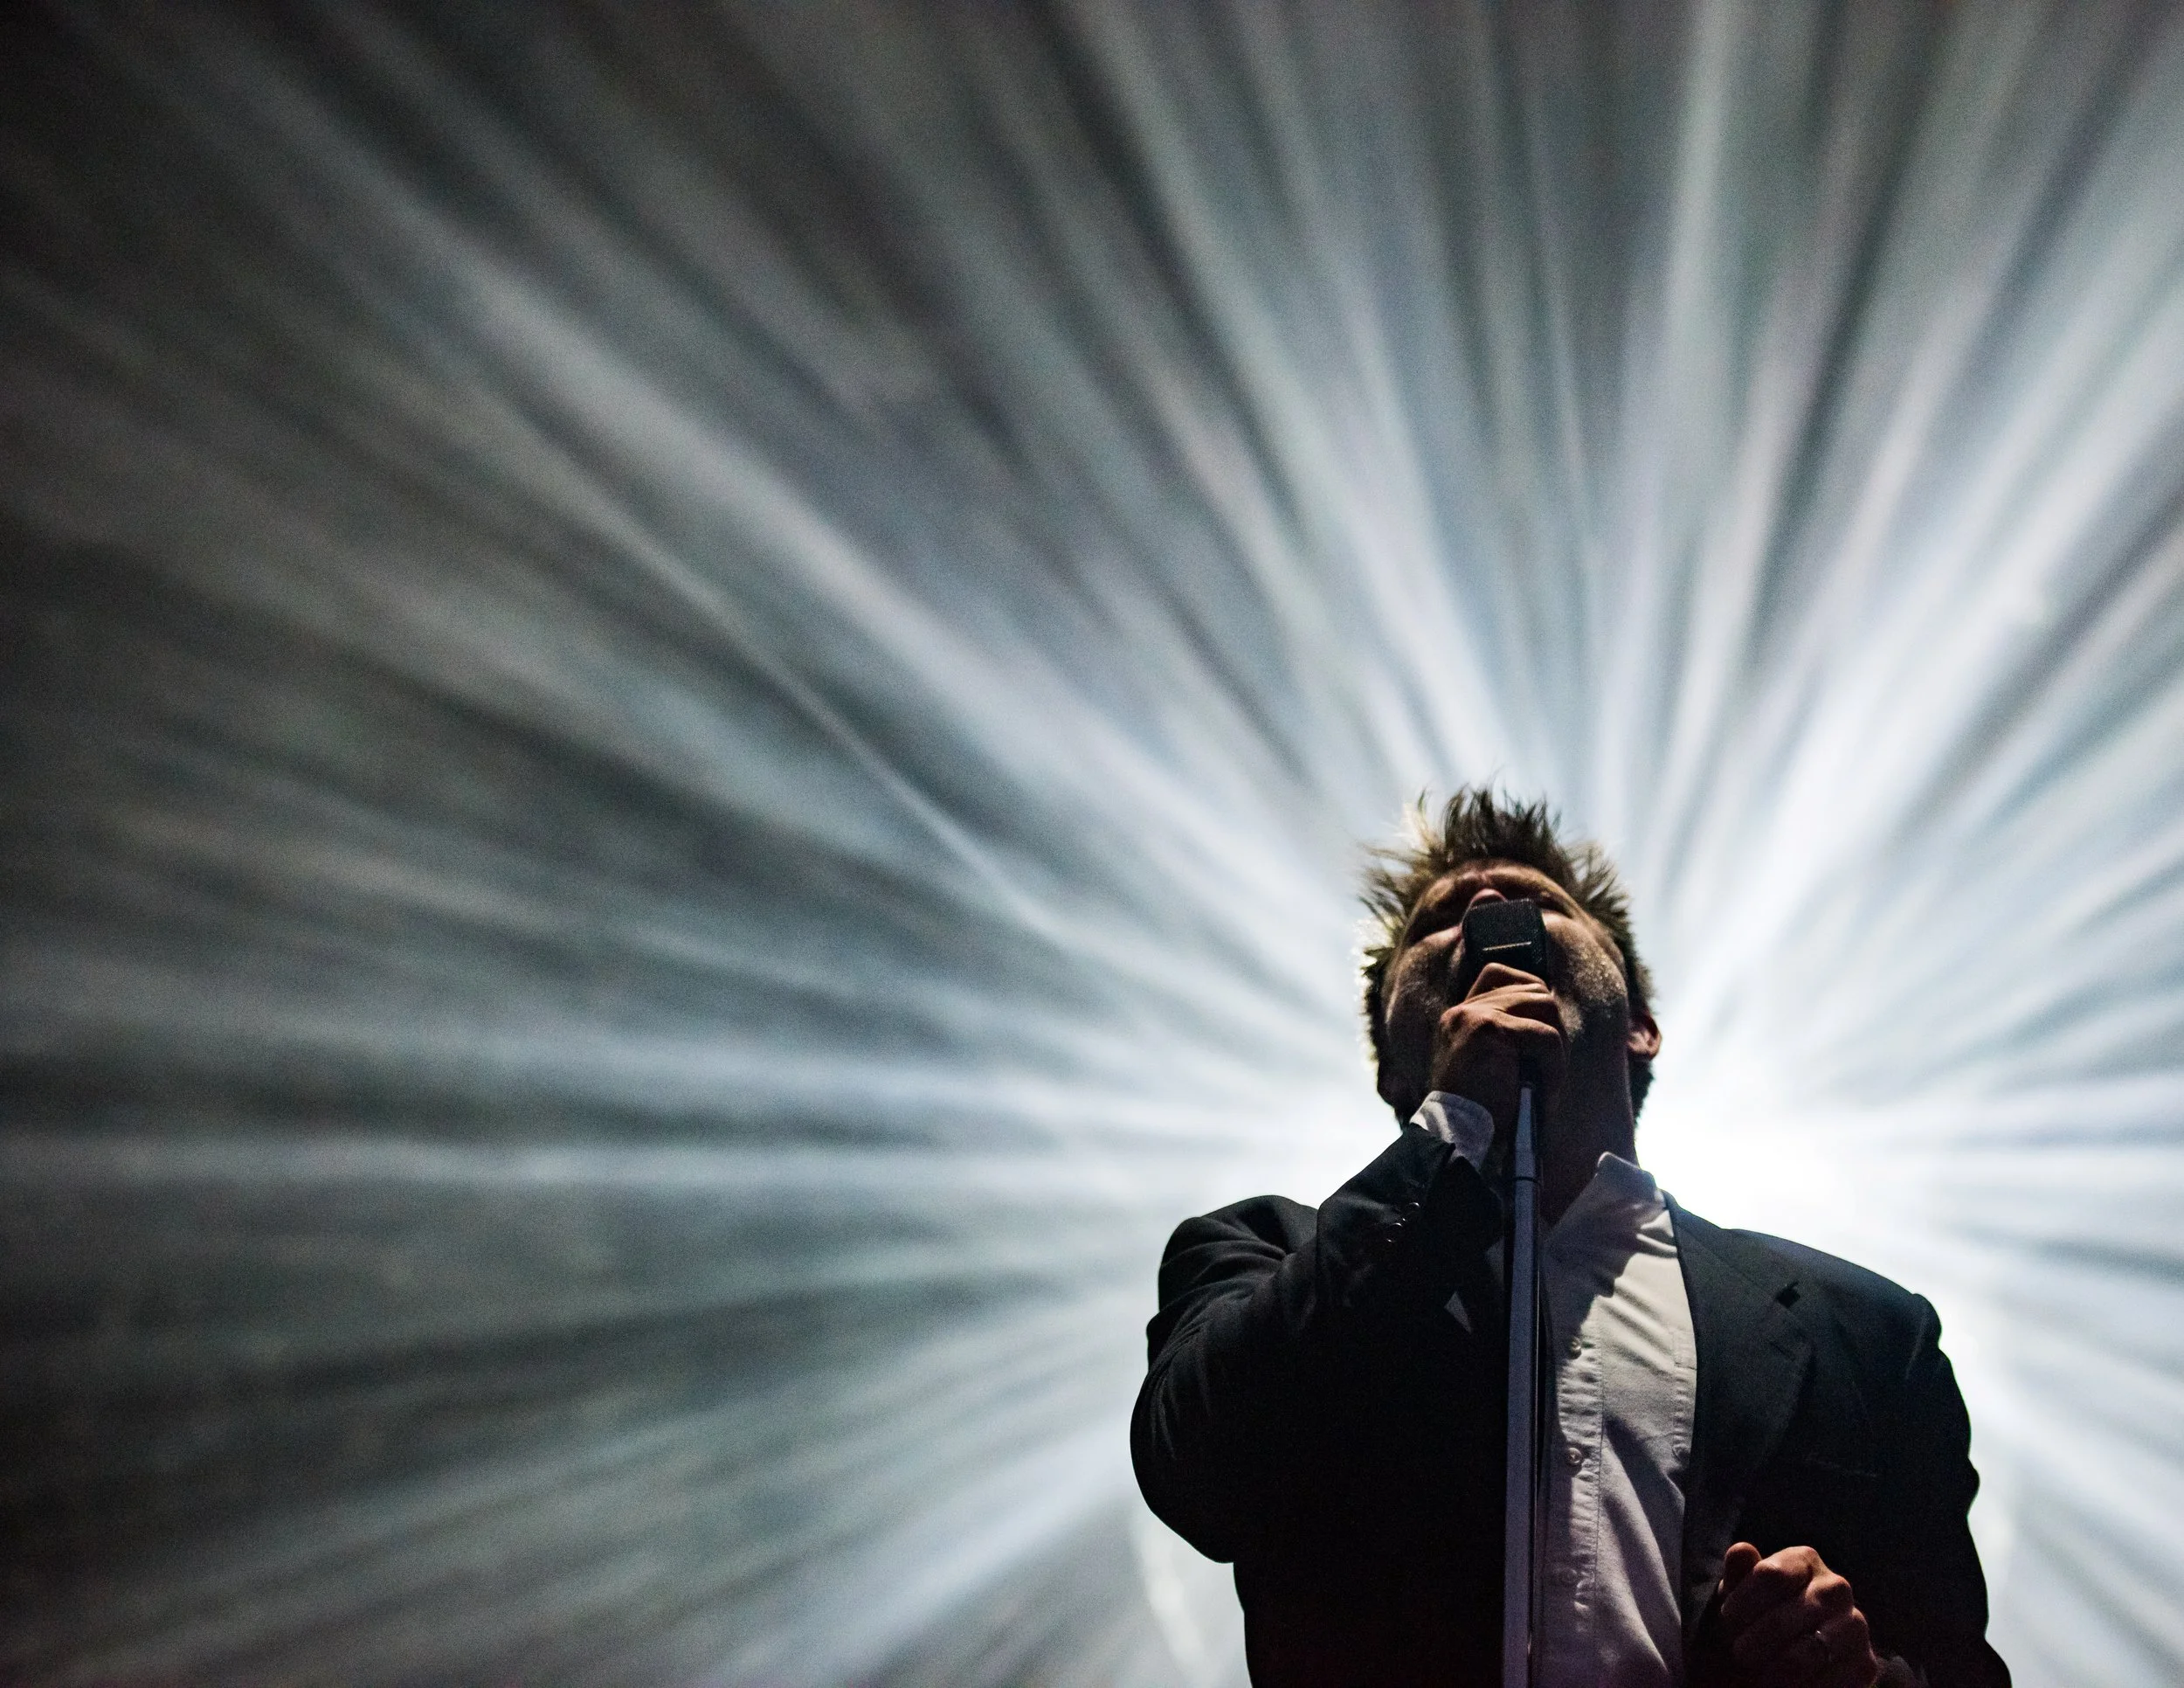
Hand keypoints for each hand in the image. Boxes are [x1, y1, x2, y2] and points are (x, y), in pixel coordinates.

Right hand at [1428, 960, 1565, 1147]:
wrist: (1456, 1136)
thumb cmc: (1479, 1111)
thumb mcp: (1486, 1065)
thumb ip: (1504, 1035)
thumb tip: (1548, 1012)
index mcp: (1458, 1017)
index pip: (1498, 973)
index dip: (1530, 992)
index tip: (1541, 1026)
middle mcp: (1462, 1010)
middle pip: (1533, 989)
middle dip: (1552, 1026)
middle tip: (1549, 1066)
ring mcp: (1473, 1016)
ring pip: (1544, 1006)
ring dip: (1556, 1046)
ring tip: (1547, 1078)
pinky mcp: (1488, 1029)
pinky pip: (1545, 1037)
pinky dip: (1555, 1065)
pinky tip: (1545, 1089)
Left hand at [1717, 1542, 1879, 1687]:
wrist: (1777, 1665)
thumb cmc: (1752, 1622)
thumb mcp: (1738, 1597)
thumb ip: (1738, 1574)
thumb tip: (1741, 1550)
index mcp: (1804, 1561)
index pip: (1771, 1576)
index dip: (1742, 1603)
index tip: (1728, 1620)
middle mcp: (1836, 1587)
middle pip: (1788, 1616)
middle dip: (1757, 1640)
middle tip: (1740, 1655)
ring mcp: (1855, 1625)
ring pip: (1810, 1652)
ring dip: (1777, 1670)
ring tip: (1760, 1678)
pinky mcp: (1865, 1664)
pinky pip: (1831, 1681)